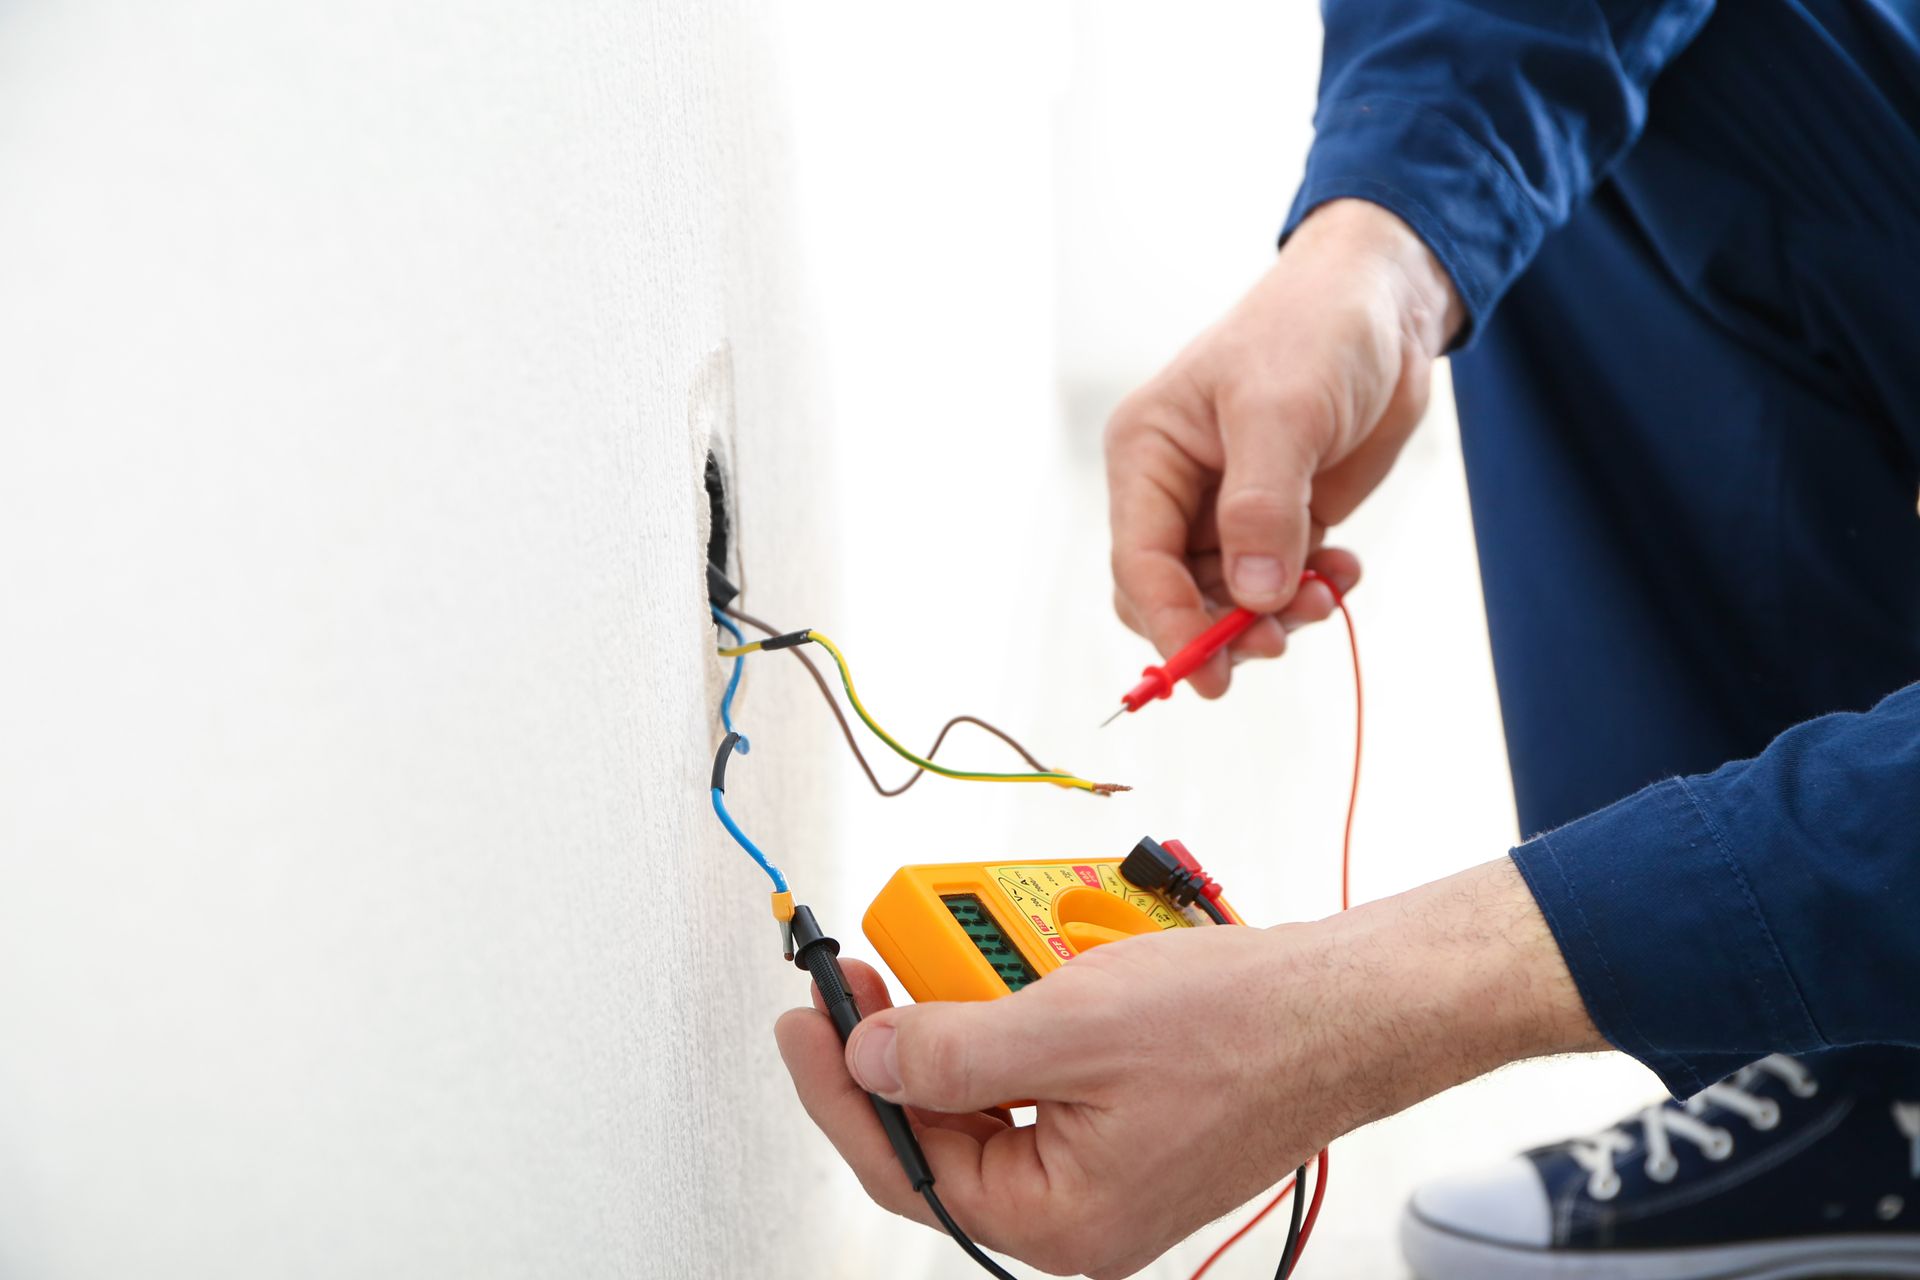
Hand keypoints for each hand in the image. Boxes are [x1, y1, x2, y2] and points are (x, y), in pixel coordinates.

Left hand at [774, 859, 1602, 1278]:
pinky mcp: (1128, 1121)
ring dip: (965, 1021)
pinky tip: (1019, 967)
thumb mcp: (1071, 1026)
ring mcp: (1106, 1166)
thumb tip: (871, 1059)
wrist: (1353, 1002)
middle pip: (944, 1132)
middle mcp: (1080, 1209)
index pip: (908, 1165)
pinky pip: (1044, 1075)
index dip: (839, 1086)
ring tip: (951, 952)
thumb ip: (954, 1050)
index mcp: (1060, 1218)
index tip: (803, 1017)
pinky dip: (1020, 1019)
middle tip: (861, 972)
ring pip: (992, 1095)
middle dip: (900, 1045)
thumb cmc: (1246, 1025)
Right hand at [1104, 199, 1462, 696]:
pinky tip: (1342, 571)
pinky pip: (1276, 585)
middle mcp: (1174, 488)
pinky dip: (1309, 592)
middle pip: (1172, 594)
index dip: (1170, 622)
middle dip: (1222, 627)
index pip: (1138, 561)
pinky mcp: (1276, 520)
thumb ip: (1261, 508)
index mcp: (1147, 452)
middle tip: (1279, 641)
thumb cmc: (1316, 332)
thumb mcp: (1284, 412)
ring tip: (1327, 593)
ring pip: (1226, 601)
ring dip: (1275, 614)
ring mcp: (1225, 510)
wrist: (1384, 303)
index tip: (1209, 673)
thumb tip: (1252, 596)